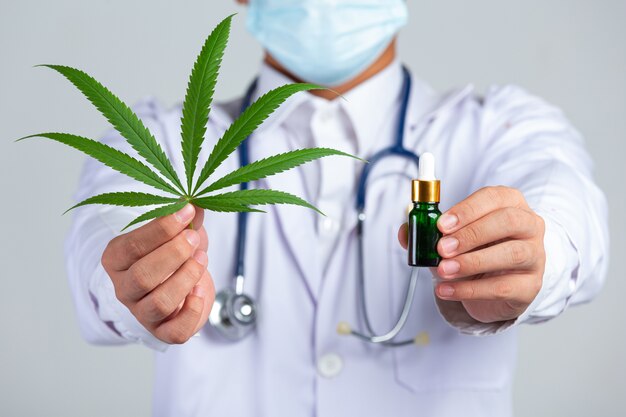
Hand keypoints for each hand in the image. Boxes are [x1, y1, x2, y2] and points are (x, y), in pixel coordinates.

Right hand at [101, 204, 214, 343]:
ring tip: (201, 260)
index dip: (161, 229)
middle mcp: (125, 289)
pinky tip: (201, 290)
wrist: (182, 287)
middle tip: (194, 238)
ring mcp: (142, 313)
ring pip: (160, 303)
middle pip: (143, 277)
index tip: (187, 211)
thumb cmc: (173, 256)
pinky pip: (175, 331)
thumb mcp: (178, 233)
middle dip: (174, 254)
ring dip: (186, 278)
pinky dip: (193, 311)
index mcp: (117, 259)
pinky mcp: (163, 331)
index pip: (132, 246)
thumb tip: (199, 204)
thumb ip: (186, 220)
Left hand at [398, 186, 544, 322]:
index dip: (467, 210)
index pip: (494, 198)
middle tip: (441, 248)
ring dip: (472, 262)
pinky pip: (503, 287)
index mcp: (510, 203)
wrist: (499, 283)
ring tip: (443, 271)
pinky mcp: (530, 286)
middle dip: (471, 234)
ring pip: (511, 254)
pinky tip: (447, 290)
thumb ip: (427, 231)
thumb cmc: (476, 249)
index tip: (441, 224)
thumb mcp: (452, 236)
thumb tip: (406, 233)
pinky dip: (470, 290)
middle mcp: (529, 225)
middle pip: (508, 221)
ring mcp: (535, 256)